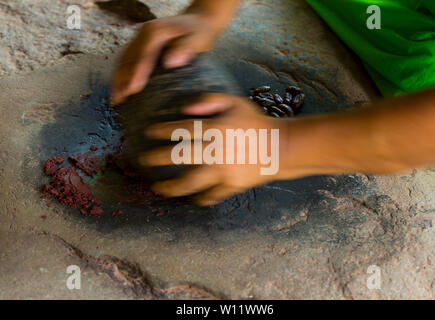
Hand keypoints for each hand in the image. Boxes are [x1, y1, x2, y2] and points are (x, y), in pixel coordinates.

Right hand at [111, 13, 221, 104]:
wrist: (196, 21)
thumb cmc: (199, 33)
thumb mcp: (198, 38)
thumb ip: (185, 48)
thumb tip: (169, 62)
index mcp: (156, 32)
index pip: (143, 54)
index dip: (137, 72)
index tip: (132, 89)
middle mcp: (144, 33)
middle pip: (127, 58)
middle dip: (121, 79)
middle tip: (118, 99)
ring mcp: (139, 39)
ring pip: (123, 60)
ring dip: (117, 79)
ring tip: (115, 99)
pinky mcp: (139, 45)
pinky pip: (126, 61)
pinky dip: (121, 76)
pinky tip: (121, 90)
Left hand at [139, 94, 293, 205]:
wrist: (281, 147)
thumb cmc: (256, 122)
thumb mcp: (236, 102)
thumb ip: (210, 99)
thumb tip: (184, 107)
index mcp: (217, 129)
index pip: (182, 129)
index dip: (162, 131)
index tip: (147, 132)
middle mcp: (217, 151)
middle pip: (180, 157)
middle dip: (158, 159)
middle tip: (144, 161)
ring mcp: (224, 171)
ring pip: (191, 183)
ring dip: (171, 187)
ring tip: (158, 188)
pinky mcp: (233, 185)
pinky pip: (212, 195)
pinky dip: (201, 198)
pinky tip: (192, 199)